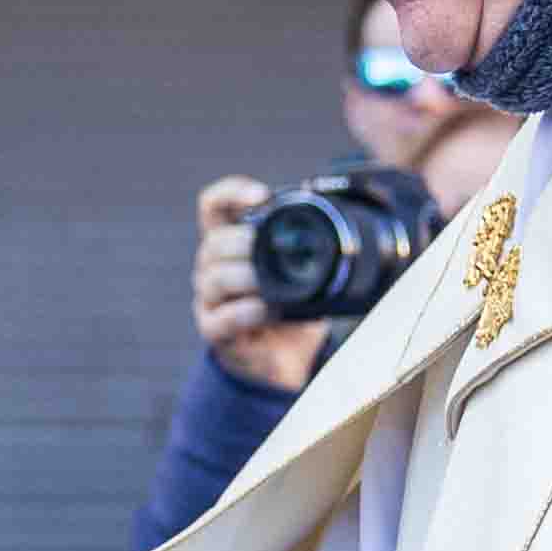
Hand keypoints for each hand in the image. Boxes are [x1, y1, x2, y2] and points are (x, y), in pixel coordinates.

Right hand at [194, 177, 323, 395]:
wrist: (283, 357)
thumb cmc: (290, 307)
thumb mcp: (302, 271)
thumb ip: (307, 245)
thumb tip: (341, 213)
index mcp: (231, 243)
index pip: (213, 205)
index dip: (232, 193)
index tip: (261, 196)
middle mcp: (213, 266)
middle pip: (213, 242)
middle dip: (243, 241)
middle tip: (268, 246)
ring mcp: (209, 299)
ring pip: (214, 278)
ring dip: (245, 277)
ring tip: (268, 283)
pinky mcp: (213, 329)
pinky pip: (221, 317)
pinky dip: (246, 312)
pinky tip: (266, 309)